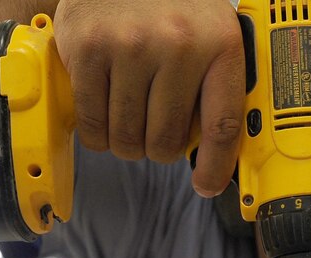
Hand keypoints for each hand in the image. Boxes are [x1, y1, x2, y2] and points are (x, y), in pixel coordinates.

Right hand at [53, 0, 244, 196]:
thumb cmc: (169, 8)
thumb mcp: (209, 37)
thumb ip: (213, 88)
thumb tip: (209, 153)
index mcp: (220, 44)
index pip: (222, 126)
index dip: (214, 167)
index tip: (206, 185)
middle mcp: (178, 44)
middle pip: (166, 142)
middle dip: (158, 148)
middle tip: (153, 129)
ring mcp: (130, 47)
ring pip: (127, 140)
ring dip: (127, 142)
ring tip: (129, 115)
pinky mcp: (88, 50)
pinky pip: (93, 126)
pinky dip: (98, 133)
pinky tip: (106, 112)